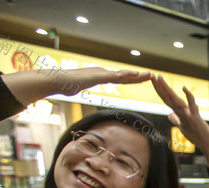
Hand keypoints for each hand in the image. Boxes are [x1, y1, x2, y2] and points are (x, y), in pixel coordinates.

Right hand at [3, 67, 149, 108]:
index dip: (131, 79)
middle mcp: (102, 73)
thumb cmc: (64, 86)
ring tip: (149, 74)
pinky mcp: (98, 76)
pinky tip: (135, 75)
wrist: (57, 80)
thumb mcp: (76, 89)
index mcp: (100, 76)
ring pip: (122, 75)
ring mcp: (101, 73)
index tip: (142, 79)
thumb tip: (74, 92)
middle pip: (124, 76)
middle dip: (138, 76)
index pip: (119, 79)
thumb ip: (79, 89)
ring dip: (136, 75)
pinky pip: (115, 76)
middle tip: (152, 75)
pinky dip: (126, 76)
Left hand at [150, 75, 208, 170]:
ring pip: (176, 100)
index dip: (159, 91)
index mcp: (179, 112)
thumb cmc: (197, 135)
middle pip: (169, 97)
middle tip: (152, 75)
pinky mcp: (196, 118)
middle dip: (160, 87)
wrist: (208, 143)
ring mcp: (189, 113)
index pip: (166, 100)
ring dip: (167, 89)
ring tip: (160, 79)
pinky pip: (192, 107)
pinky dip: (188, 97)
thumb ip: (176, 120)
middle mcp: (183, 110)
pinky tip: (184, 88)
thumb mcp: (182, 127)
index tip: (152, 81)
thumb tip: (169, 115)